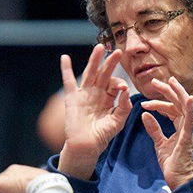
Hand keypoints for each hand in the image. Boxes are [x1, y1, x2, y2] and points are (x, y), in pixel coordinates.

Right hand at [58, 45, 129, 178]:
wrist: (86, 146)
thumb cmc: (102, 135)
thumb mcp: (118, 122)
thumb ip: (124, 108)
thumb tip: (127, 92)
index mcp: (108, 98)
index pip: (115, 84)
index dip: (119, 83)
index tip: (123, 88)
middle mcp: (96, 93)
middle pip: (104, 74)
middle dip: (111, 63)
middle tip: (118, 52)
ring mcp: (84, 94)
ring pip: (90, 73)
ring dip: (94, 60)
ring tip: (99, 47)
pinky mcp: (72, 98)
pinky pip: (68, 81)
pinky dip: (66, 69)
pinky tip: (65, 58)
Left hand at [141, 76, 192, 189]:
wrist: (178, 180)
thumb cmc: (172, 164)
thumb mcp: (159, 143)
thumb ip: (154, 129)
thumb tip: (145, 115)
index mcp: (182, 127)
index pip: (172, 109)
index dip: (159, 102)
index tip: (145, 100)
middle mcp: (188, 126)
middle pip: (179, 103)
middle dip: (168, 91)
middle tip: (155, 82)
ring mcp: (190, 131)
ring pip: (185, 106)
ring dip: (177, 93)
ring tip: (169, 82)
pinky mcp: (189, 137)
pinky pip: (191, 120)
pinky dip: (190, 108)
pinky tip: (188, 98)